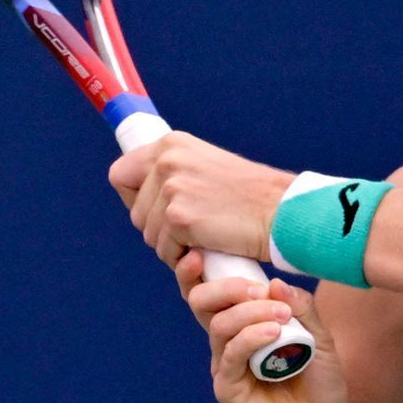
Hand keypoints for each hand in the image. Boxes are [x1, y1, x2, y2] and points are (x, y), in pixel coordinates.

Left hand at [108, 133, 293, 268]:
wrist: (280, 211)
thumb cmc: (251, 197)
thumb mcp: (207, 168)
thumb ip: (175, 174)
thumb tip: (142, 196)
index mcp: (172, 144)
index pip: (121, 174)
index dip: (133, 198)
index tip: (153, 210)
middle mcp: (167, 161)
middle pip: (134, 212)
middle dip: (157, 228)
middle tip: (190, 230)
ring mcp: (171, 188)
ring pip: (149, 234)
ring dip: (173, 245)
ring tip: (204, 236)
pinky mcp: (178, 217)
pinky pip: (165, 251)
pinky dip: (184, 258)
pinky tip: (208, 246)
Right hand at [174, 253, 348, 402]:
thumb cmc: (320, 384)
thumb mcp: (321, 338)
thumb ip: (301, 308)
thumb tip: (274, 283)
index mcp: (244, 325)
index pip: (212, 291)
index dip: (200, 271)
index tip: (204, 252)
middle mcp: (228, 343)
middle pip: (202, 303)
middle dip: (223, 286)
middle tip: (254, 286)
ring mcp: (226, 366)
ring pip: (219, 326)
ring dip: (248, 312)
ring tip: (280, 315)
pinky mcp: (229, 390)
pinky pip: (230, 355)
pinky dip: (249, 338)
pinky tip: (273, 332)